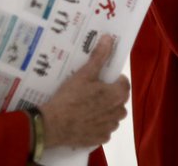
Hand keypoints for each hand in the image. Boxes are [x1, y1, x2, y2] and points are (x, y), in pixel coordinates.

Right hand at [40, 34, 130, 149]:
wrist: (53, 125)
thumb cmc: (70, 97)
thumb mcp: (84, 73)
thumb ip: (99, 56)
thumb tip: (109, 38)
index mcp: (117, 95)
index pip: (124, 84)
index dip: (114, 80)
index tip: (102, 79)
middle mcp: (118, 113)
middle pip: (119, 100)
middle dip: (111, 96)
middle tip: (93, 92)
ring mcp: (109, 128)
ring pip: (113, 116)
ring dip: (106, 111)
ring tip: (88, 106)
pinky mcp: (100, 139)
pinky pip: (104, 130)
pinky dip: (98, 125)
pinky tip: (85, 120)